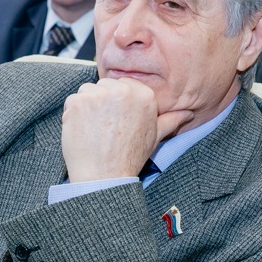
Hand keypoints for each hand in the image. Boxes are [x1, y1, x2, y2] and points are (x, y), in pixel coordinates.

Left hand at [61, 78, 193, 182]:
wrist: (104, 176)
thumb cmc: (129, 156)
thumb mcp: (155, 136)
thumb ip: (171, 120)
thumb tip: (189, 113)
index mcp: (144, 94)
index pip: (122, 85)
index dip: (116, 103)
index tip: (116, 121)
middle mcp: (122, 91)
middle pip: (104, 86)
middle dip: (101, 103)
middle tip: (106, 128)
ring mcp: (99, 95)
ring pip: (87, 91)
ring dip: (86, 108)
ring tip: (95, 130)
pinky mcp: (78, 102)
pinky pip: (72, 100)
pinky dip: (73, 115)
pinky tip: (83, 131)